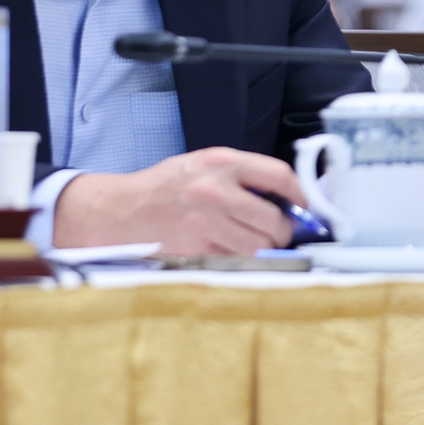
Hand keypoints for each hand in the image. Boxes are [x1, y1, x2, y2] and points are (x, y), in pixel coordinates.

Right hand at [52, 147, 302, 254]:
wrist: (120, 212)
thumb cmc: (164, 187)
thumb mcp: (203, 163)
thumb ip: (242, 174)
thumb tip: (284, 195)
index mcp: (221, 163)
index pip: (279, 175)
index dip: (300, 194)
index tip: (304, 204)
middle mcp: (216, 192)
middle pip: (274, 219)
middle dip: (283, 230)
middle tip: (279, 231)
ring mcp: (206, 224)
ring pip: (259, 246)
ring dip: (265, 249)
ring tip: (256, 243)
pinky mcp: (196, 250)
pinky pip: (235, 261)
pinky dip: (242, 260)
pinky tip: (235, 252)